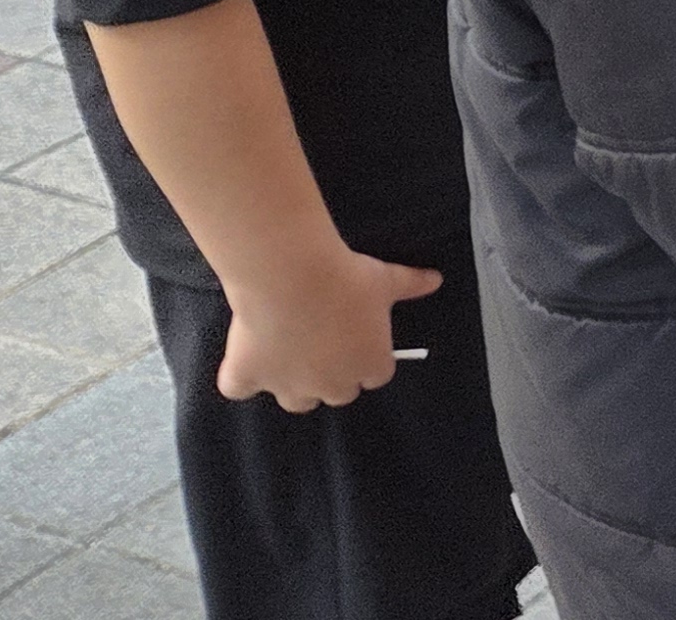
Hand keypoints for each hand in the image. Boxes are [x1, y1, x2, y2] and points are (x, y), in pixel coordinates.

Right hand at [216, 247, 437, 412]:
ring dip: (292, 381)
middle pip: (335, 392)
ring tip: (286, 348)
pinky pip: (239, 389)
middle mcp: (331, 386)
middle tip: (321, 338)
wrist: (293, 276)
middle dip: (330, 372)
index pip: (373, 375)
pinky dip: (239, 376)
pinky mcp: (249, 378)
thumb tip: (436, 279)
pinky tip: (243, 356)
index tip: (353, 334)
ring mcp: (288, 386)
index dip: (363, 355)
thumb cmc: (347, 279)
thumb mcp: (386, 279)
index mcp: (369, 367)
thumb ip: (412, 284)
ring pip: (295, 400)